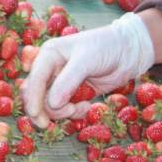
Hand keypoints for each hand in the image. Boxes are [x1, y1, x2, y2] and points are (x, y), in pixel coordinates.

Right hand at [21, 13, 153, 127]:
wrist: (129, 51)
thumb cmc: (106, 47)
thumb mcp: (86, 60)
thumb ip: (68, 82)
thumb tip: (51, 104)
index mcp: (48, 55)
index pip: (34, 80)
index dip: (33, 98)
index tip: (35, 114)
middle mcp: (50, 70)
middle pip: (37, 96)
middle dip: (49, 109)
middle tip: (68, 113)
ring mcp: (61, 83)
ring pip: (50, 106)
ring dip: (64, 112)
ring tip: (81, 107)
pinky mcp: (73, 94)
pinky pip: (65, 110)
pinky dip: (74, 112)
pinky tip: (87, 105)